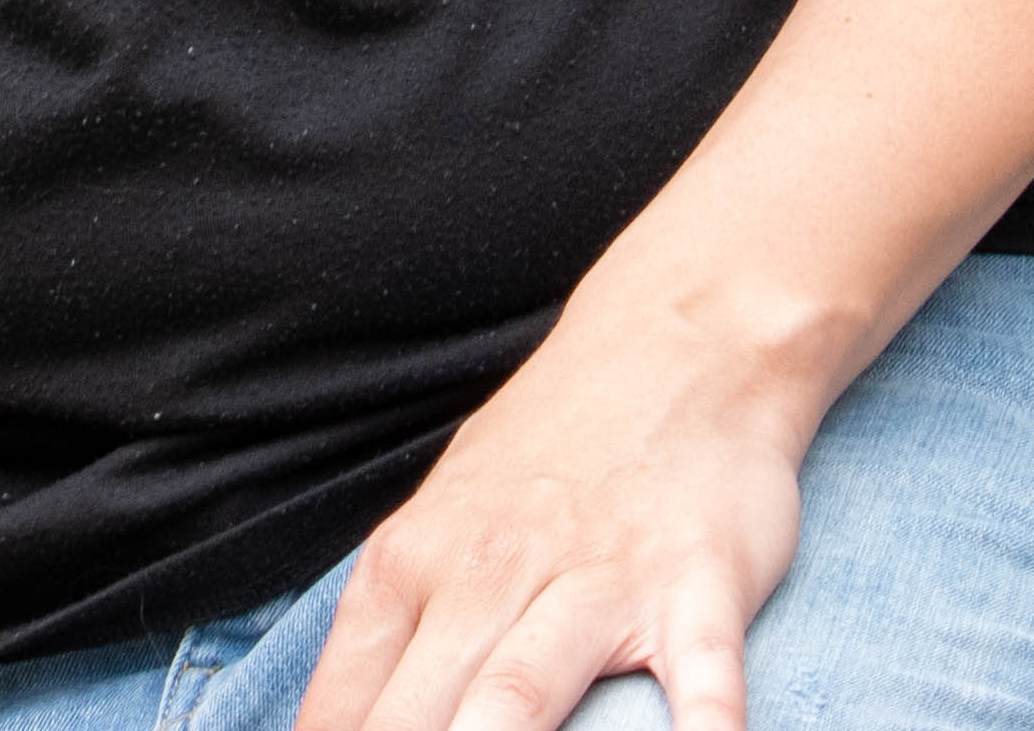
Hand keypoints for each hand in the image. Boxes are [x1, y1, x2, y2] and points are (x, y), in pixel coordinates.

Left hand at [289, 307, 814, 730]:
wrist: (681, 342)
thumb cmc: (551, 452)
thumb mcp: (444, 520)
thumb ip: (394, 629)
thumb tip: (335, 727)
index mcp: (412, 564)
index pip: (343, 705)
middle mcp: (489, 575)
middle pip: (418, 719)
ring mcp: (595, 583)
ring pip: (519, 698)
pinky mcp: (696, 587)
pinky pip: (699, 684)